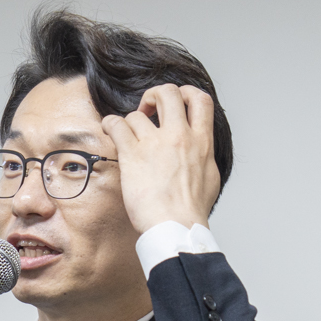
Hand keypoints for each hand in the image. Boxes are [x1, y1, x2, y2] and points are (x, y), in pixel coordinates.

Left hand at [101, 84, 221, 235]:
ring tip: (127, 135)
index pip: (201, 100)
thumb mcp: (210, 177)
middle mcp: (180, 137)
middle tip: (149, 109)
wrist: (177, 227)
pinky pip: (117, 125)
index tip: (177, 101)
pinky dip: (110, 123)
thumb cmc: (191, 211)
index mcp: (202, 142)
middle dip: (156, 95)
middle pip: (169, 92)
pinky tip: (109, 129)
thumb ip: (204, 157)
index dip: (187, 93)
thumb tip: (200, 151)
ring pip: (138, 113)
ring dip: (130, 121)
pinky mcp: (133, 155)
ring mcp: (155, 144)